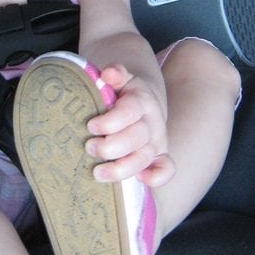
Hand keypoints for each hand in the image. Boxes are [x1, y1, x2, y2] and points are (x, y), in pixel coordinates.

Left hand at [85, 64, 175, 187]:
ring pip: (145, 157)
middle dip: (110, 146)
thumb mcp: (118, 78)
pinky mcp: (159, 157)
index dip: (110, 121)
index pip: (130, 111)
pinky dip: (158, 177)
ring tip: (97, 172)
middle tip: (89, 147)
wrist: (141, 102)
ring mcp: (156, 141)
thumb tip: (109, 74)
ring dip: (121, 168)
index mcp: (141, 100)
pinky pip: (166, 169)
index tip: (90, 126)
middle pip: (137, 137)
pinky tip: (141, 181)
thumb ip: (114, 73)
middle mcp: (151, 122)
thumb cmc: (120, 93)